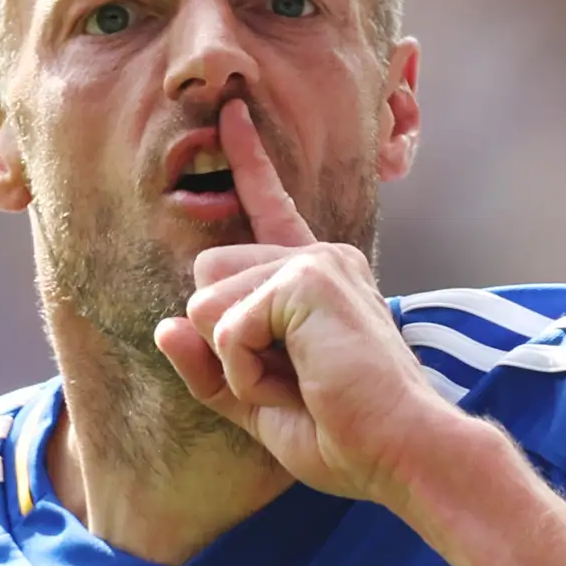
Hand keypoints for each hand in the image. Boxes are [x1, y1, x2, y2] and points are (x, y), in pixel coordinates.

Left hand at [154, 99, 467, 510]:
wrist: (401, 453)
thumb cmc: (344, 436)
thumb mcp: (259, 403)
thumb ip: (210, 368)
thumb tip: (164, 327)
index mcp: (316, 279)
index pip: (270, 209)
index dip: (249, 160)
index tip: (232, 112)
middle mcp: (318, 258)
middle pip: (206, 276)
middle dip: (223, 343)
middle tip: (288, 381)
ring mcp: (314, 263)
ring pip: (206, 302)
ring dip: (235, 362)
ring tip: (298, 383)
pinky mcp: (306, 281)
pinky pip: (225, 328)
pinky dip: (246, 371)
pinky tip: (299, 382)